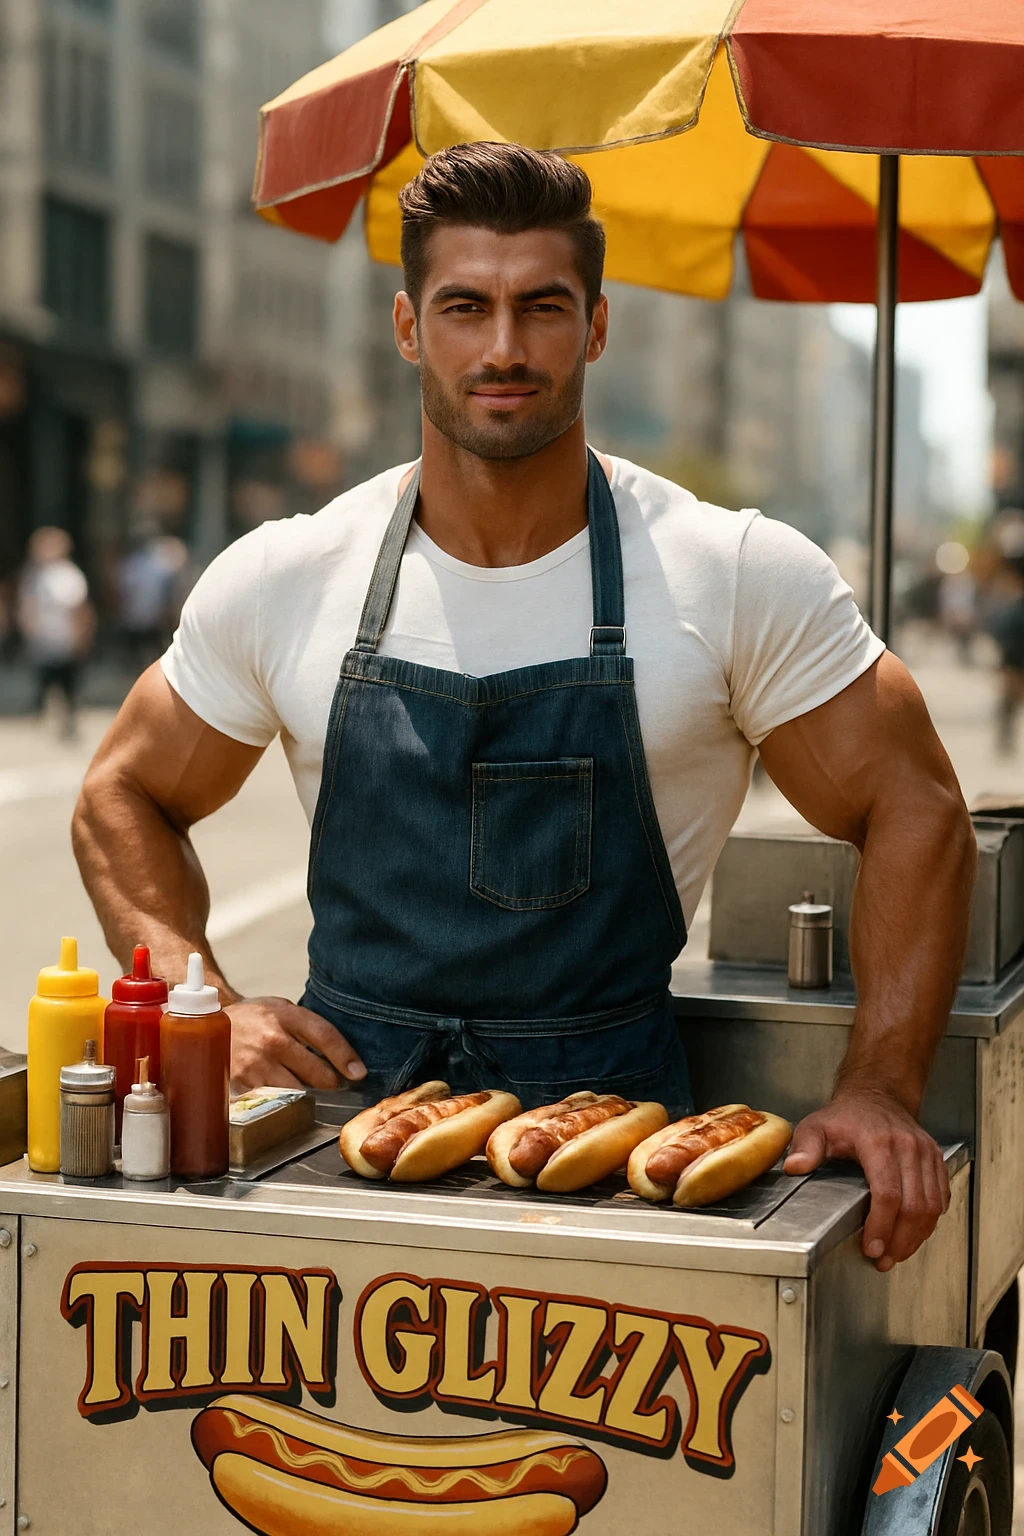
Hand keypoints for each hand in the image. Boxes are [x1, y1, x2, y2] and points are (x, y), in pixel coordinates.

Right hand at [227, 996, 366, 1092]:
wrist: (207, 1025)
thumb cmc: (251, 1018)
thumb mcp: (280, 1009)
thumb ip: (306, 1026)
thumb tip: (342, 1054)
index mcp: (284, 1015)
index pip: (325, 1036)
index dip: (345, 1057)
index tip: (358, 1073)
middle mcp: (271, 1040)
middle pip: (316, 1071)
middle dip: (330, 1081)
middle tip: (332, 1083)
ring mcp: (255, 1064)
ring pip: (297, 1091)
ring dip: (306, 1093)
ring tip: (304, 1086)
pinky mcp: (241, 1084)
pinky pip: (273, 1099)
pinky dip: (281, 1100)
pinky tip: (280, 1093)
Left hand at [783, 1088, 949, 1270]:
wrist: (876, 1096)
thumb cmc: (846, 1116)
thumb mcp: (817, 1126)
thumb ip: (805, 1147)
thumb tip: (794, 1167)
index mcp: (878, 1141)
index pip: (887, 1192)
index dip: (881, 1225)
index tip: (871, 1247)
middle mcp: (907, 1147)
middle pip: (914, 1205)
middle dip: (899, 1239)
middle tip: (883, 1259)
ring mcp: (926, 1153)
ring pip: (932, 1205)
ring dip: (916, 1236)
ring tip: (896, 1253)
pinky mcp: (936, 1160)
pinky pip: (941, 1197)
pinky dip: (930, 1221)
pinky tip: (914, 1234)